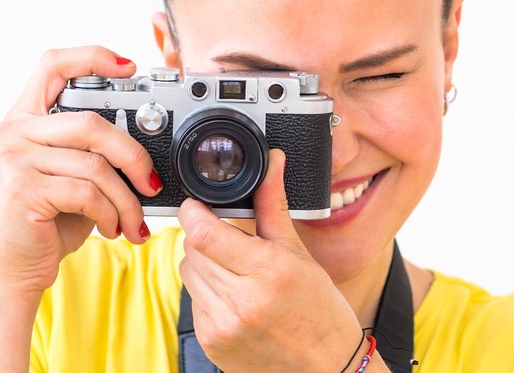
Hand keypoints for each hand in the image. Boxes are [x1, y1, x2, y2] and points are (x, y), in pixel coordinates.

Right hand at [0, 46, 161, 295]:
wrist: (11, 273)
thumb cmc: (45, 224)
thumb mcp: (68, 177)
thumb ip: (90, 151)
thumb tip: (145, 144)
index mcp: (21, 120)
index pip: (52, 65)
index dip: (93, 57)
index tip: (130, 67)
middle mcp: (10, 132)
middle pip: (91, 121)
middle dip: (133, 154)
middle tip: (151, 182)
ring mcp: (12, 159)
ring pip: (95, 163)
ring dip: (126, 198)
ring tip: (132, 220)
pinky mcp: (21, 189)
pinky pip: (87, 192)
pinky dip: (111, 213)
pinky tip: (113, 229)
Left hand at [178, 149, 365, 371]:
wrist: (325, 369)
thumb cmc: (319, 311)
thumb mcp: (298, 254)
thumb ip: (273, 205)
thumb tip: (273, 162)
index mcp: (267, 272)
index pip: (202, 232)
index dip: (193, 212)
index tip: (198, 206)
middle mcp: (240, 301)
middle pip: (192, 249)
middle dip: (205, 237)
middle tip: (233, 243)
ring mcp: (222, 325)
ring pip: (188, 273)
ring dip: (204, 264)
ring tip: (238, 272)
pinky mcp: (211, 341)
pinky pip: (193, 301)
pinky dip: (207, 292)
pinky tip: (235, 297)